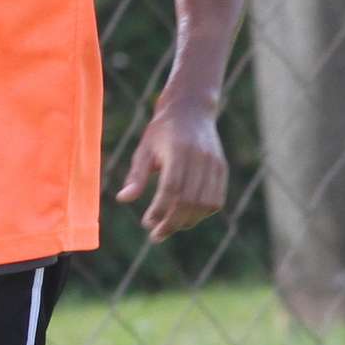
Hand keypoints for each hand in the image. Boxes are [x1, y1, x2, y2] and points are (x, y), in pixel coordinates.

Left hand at [116, 99, 226, 242]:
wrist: (191, 109)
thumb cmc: (162, 131)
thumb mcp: (144, 149)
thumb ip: (136, 175)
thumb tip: (123, 199)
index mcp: (178, 150)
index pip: (171, 189)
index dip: (160, 209)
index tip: (147, 223)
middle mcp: (200, 158)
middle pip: (189, 200)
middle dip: (172, 223)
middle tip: (156, 235)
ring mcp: (214, 164)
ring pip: (204, 204)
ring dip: (187, 221)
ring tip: (169, 227)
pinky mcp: (221, 168)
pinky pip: (216, 200)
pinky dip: (202, 213)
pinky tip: (186, 217)